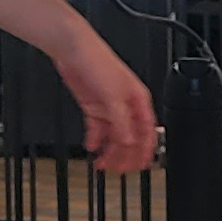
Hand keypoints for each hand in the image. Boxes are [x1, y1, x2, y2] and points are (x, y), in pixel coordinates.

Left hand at [57, 28, 159, 175]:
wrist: (73, 50)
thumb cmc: (99, 63)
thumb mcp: (114, 98)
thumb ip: (122, 123)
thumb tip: (129, 143)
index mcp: (139, 101)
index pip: (147, 132)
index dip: (146, 151)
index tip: (141, 166)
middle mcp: (126, 106)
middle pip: (130, 137)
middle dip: (125, 155)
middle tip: (118, 170)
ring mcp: (109, 107)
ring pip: (114, 136)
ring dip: (110, 151)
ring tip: (103, 163)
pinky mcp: (94, 107)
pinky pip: (97, 129)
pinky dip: (95, 140)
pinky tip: (92, 147)